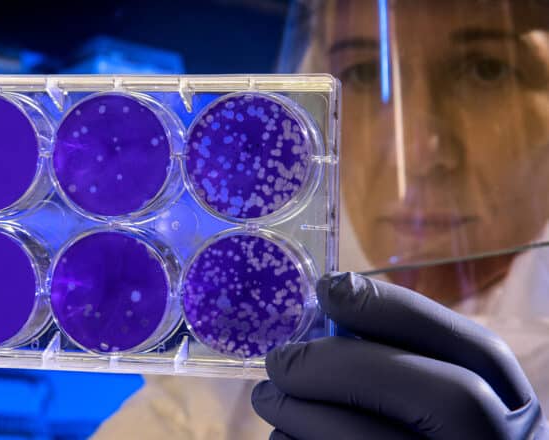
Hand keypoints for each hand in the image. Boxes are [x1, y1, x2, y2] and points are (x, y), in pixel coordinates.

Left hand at [252, 272, 547, 439]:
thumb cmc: (425, 431)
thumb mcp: (439, 391)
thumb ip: (405, 356)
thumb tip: (333, 303)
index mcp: (512, 409)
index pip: (479, 351)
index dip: (400, 312)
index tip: (329, 288)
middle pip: (440, 399)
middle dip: (346, 367)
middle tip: (280, 359)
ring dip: (301, 413)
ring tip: (270, 398)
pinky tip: (287, 432)